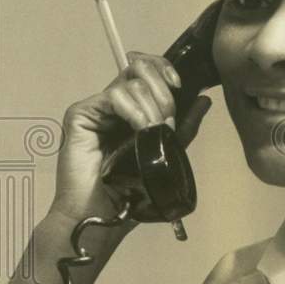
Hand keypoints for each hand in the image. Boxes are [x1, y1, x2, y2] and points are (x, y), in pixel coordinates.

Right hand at [50, 51, 211, 223]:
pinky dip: (133, 110)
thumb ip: (185, 126)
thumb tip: (203, 99)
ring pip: (131, 81)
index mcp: (134, 109)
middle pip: (141, 67)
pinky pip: (114, 96)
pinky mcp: (81, 114)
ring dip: (151, 107)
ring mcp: (97, 108)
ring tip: (153, 133)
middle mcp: (115, 104)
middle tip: (167, 121)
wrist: (101, 216)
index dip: (165, 70)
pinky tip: (140, 129)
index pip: (149, 70)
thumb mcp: (167, 154)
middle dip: (163, 91)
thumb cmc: (128, 192)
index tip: (180, 86)